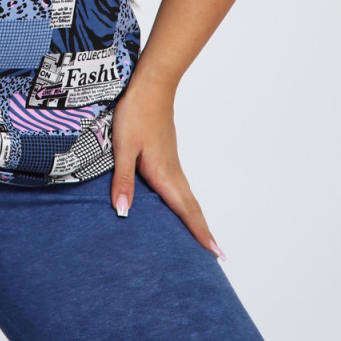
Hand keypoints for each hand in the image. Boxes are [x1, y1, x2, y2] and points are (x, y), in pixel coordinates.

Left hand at [110, 75, 225, 259]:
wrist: (151, 85)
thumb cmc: (135, 114)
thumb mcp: (123, 147)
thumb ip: (122, 180)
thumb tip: (123, 213)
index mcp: (163, 174)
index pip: (185, 210)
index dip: (199, 232)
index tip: (217, 254)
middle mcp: (172, 171)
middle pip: (192, 207)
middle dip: (203, 230)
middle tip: (217, 255)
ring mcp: (172, 162)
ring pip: (188, 196)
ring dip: (196, 217)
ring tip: (202, 236)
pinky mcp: (167, 154)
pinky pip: (181, 186)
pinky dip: (187, 202)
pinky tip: (180, 203)